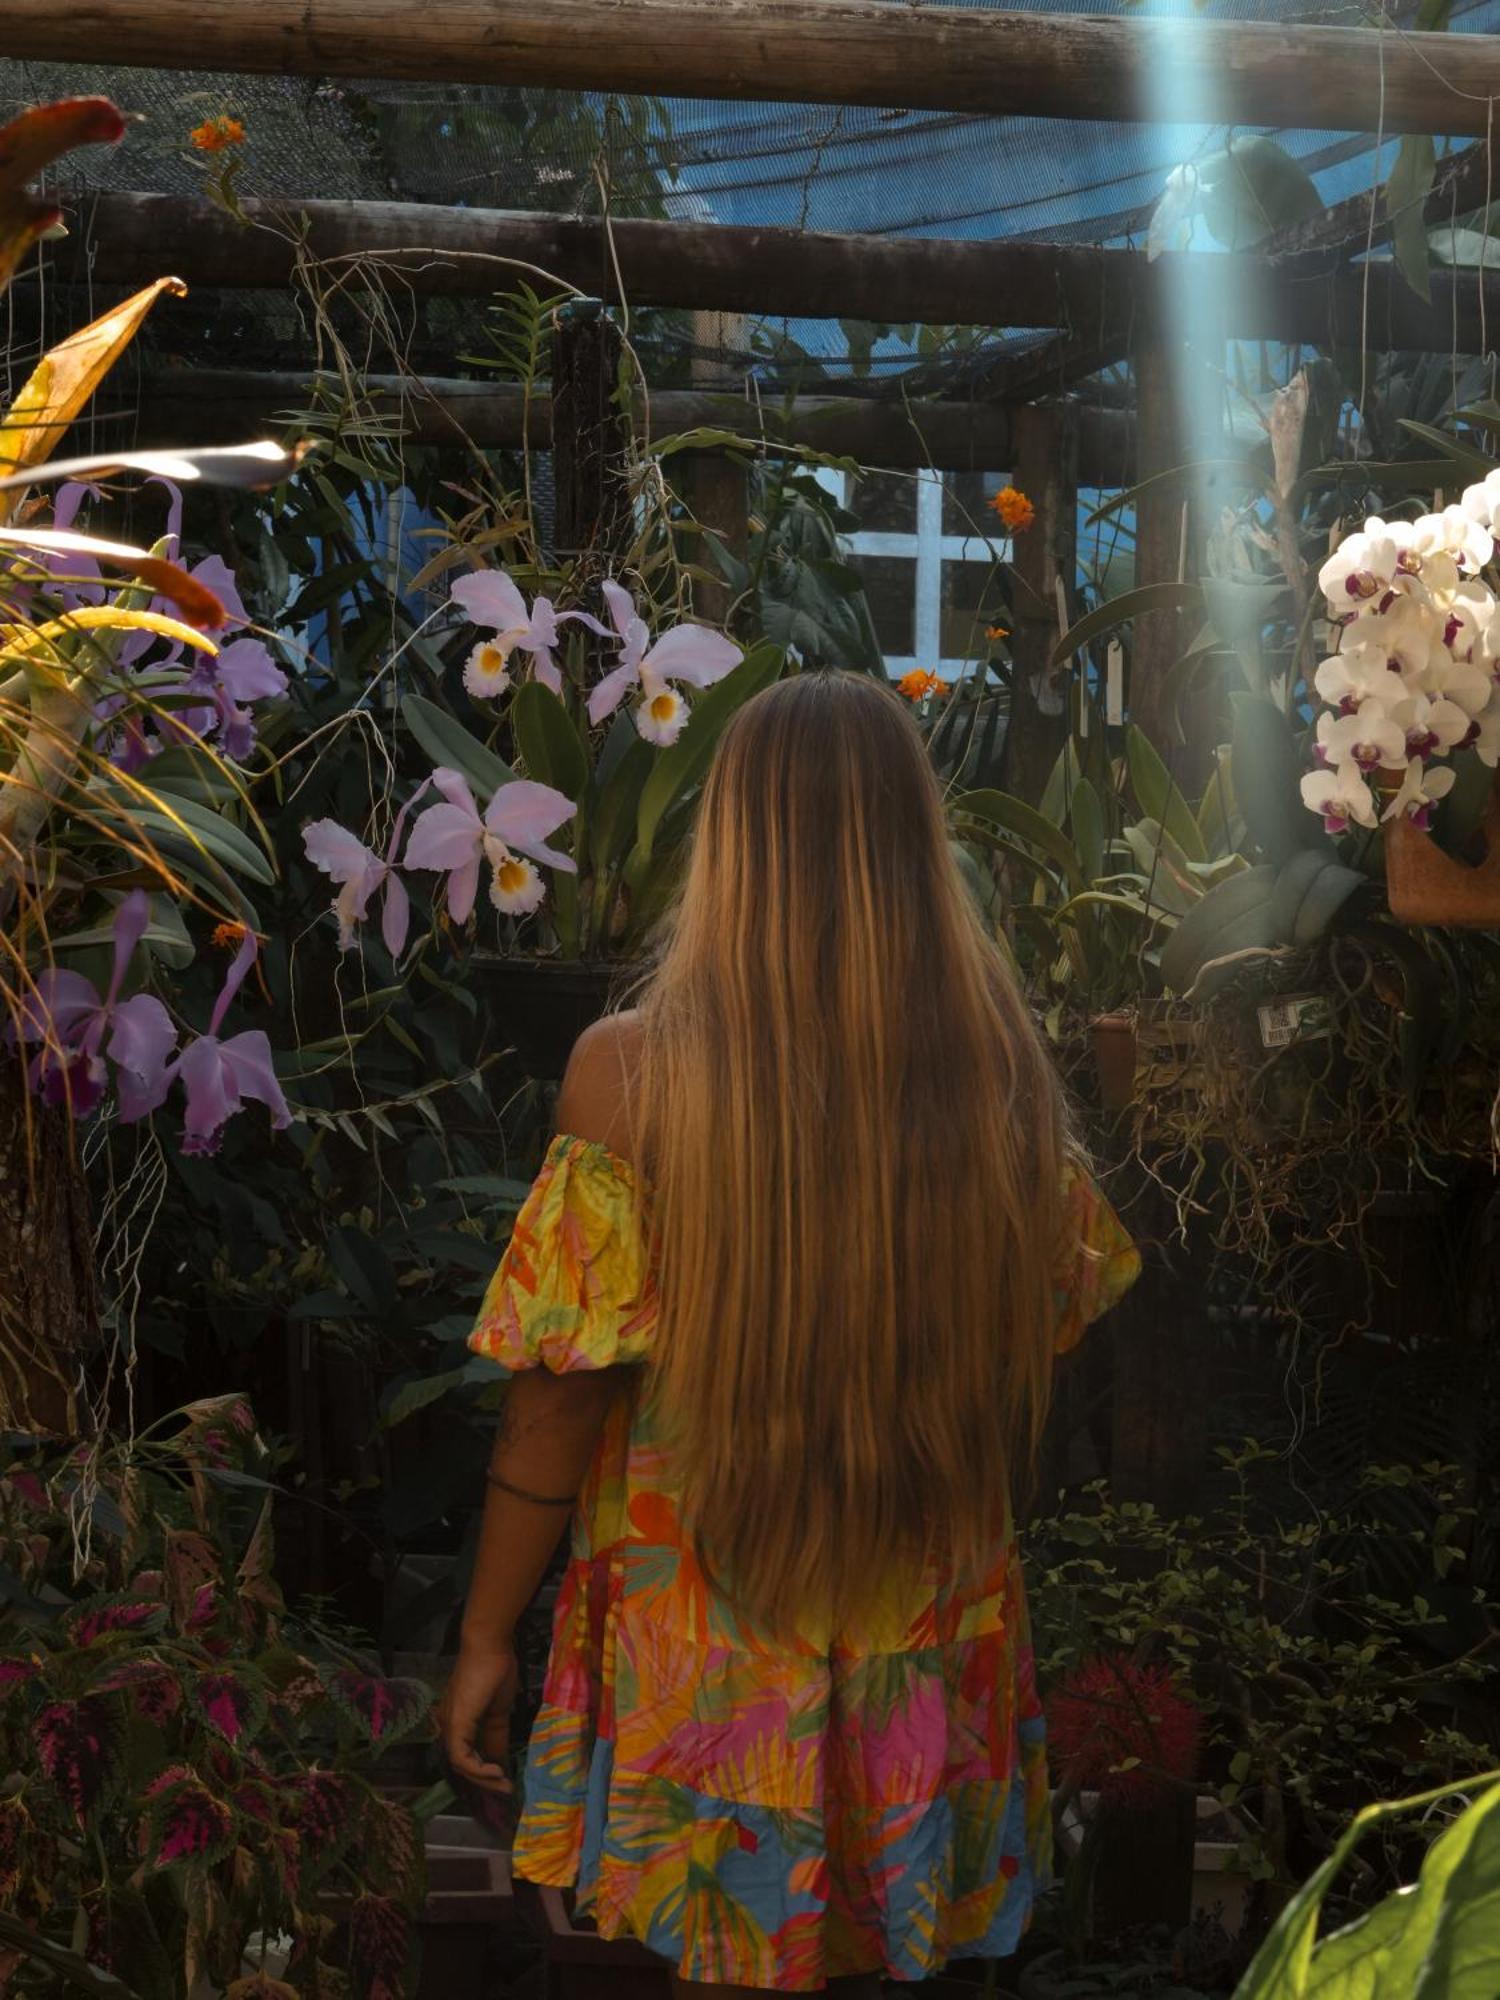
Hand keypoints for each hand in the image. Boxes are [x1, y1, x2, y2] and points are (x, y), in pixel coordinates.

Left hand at [439, 1639, 518, 1793]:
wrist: (490, 1648)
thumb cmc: (496, 1671)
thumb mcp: (499, 1711)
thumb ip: (497, 1735)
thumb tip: (501, 1758)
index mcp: (460, 1722)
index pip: (468, 1755)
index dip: (485, 1771)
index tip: (505, 1779)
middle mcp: (450, 1726)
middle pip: (463, 1764)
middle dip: (486, 1780)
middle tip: (507, 1789)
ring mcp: (450, 1726)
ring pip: (461, 1764)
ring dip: (483, 1778)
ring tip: (504, 1783)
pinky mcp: (455, 1725)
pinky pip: (461, 1757)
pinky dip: (478, 1768)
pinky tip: (496, 1770)